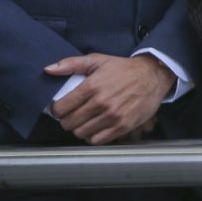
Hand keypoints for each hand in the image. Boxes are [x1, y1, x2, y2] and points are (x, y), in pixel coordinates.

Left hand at [47, 53, 172, 144]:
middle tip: (72, 117)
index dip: (57, 110)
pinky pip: (98, 140)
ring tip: (84, 122)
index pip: (61, 108)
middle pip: (69, 123)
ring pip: (81, 133)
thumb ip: (71, 64)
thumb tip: (49, 69)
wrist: (153, 76)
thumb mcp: (97, 60)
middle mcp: (101, 102)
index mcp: (92, 86)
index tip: (61, 109)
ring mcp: (112, 116)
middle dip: (67, 121)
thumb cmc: (124, 69)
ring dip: (79, 129)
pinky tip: (95, 129)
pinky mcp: (123, 126)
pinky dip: (93, 137)